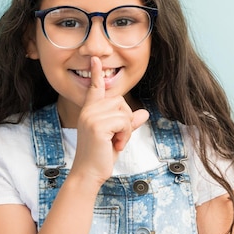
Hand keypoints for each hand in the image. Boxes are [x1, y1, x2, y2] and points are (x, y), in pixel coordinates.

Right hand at [70, 56, 148, 186]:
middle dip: (125, 119)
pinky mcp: (98, 126)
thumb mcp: (117, 137)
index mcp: (90, 110)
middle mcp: (88, 110)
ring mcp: (91, 117)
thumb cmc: (100, 156)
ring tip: (115, 142)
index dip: (96, 73)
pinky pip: (124, 122)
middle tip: (117, 138)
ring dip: (126, 129)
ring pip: (124, 111)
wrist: (88, 173)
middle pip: (120, 100)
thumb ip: (128, 123)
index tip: (96, 59)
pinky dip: (125, 135)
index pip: (95, 88)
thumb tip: (144, 113)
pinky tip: (116, 145)